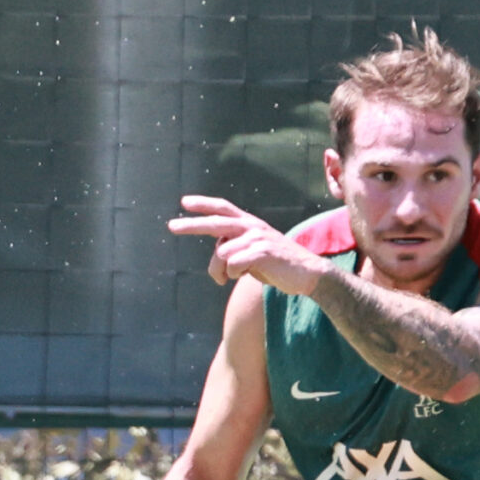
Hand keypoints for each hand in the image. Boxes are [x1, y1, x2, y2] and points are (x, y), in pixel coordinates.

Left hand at [168, 195, 331, 294]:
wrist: (308, 274)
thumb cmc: (278, 265)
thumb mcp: (253, 254)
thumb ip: (235, 249)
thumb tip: (218, 256)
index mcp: (250, 224)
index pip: (224, 208)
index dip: (204, 204)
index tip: (184, 203)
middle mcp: (252, 227)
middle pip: (216, 223)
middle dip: (191, 225)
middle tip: (171, 226)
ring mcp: (258, 238)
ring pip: (222, 254)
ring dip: (222, 271)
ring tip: (233, 277)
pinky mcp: (262, 252)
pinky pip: (234, 264)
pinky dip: (235, 274)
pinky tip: (247, 276)